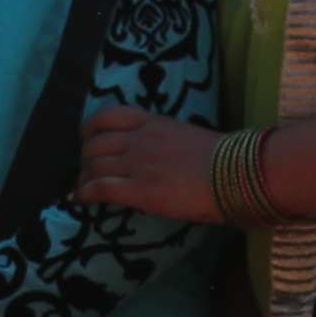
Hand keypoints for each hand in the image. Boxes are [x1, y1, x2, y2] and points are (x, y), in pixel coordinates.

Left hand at [76, 101, 223, 220]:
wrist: (235, 175)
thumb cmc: (222, 159)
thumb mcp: (185, 137)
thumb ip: (162, 140)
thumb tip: (154, 156)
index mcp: (152, 122)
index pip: (107, 116)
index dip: (90, 129)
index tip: (88, 139)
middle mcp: (138, 139)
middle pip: (94, 144)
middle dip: (86, 159)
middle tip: (89, 172)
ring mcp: (137, 164)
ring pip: (93, 166)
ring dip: (83, 178)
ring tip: (83, 188)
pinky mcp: (138, 190)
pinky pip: (99, 188)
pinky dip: (84, 193)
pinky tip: (80, 200)